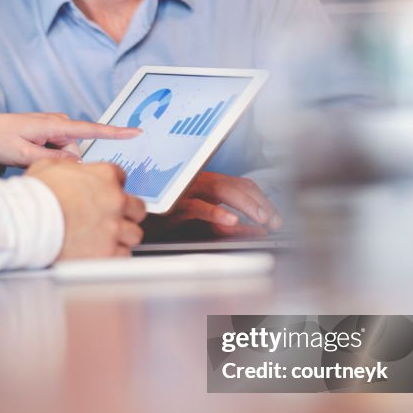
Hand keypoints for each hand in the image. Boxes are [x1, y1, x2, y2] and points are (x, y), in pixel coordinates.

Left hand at [0, 113, 140, 173]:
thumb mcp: (22, 155)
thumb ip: (51, 161)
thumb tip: (77, 165)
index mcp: (53, 124)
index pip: (90, 129)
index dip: (114, 132)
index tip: (136, 131)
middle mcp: (58, 123)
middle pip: (75, 152)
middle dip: (61, 163)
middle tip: (30, 161)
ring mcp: (54, 127)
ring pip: (67, 154)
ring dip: (52, 161)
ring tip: (26, 157)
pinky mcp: (50, 133)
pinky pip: (59, 152)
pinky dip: (48, 157)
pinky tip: (28, 154)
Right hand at [26, 160, 146, 258]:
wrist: (27, 224)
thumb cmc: (34, 197)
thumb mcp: (49, 166)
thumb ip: (69, 165)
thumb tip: (73, 167)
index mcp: (104, 176)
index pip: (122, 178)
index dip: (111, 187)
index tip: (105, 194)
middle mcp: (115, 201)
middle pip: (137, 208)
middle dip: (126, 213)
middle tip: (111, 218)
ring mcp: (114, 228)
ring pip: (134, 233)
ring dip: (122, 236)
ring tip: (106, 237)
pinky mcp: (109, 252)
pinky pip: (124, 255)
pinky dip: (114, 255)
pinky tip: (102, 251)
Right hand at [144, 172, 281, 239]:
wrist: (136, 221)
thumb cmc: (168, 222)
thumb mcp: (204, 225)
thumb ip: (228, 226)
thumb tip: (255, 232)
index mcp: (207, 182)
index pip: (243, 184)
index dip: (263, 200)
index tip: (275, 218)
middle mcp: (199, 181)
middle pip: (238, 185)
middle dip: (260, 203)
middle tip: (274, 221)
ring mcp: (187, 190)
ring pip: (223, 190)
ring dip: (246, 205)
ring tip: (261, 219)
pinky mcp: (174, 204)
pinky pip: (199, 206)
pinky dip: (217, 213)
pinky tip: (231, 221)